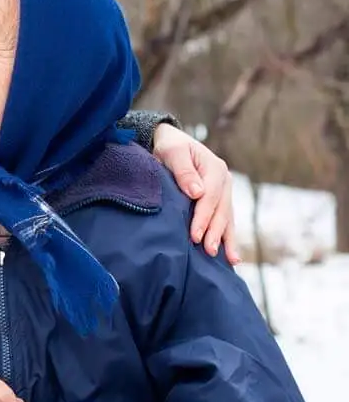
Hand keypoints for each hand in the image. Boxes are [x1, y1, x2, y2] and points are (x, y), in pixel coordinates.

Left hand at [152, 123, 239, 263]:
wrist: (172, 141)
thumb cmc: (170, 146)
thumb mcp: (173, 152)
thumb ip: (184, 171)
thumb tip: (197, 192)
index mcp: (215, 169)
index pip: (210, 198)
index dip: (203, 218)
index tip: (194, 236)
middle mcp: (224, 181)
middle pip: (222, 210)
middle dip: (215, 233)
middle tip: (209, 251)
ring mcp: (224, 191)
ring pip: (227, 218)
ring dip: (227, 238)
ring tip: (230, 260)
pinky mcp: (219, 199)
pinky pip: (225, 219)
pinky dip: (227, 236)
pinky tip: (230, 254)